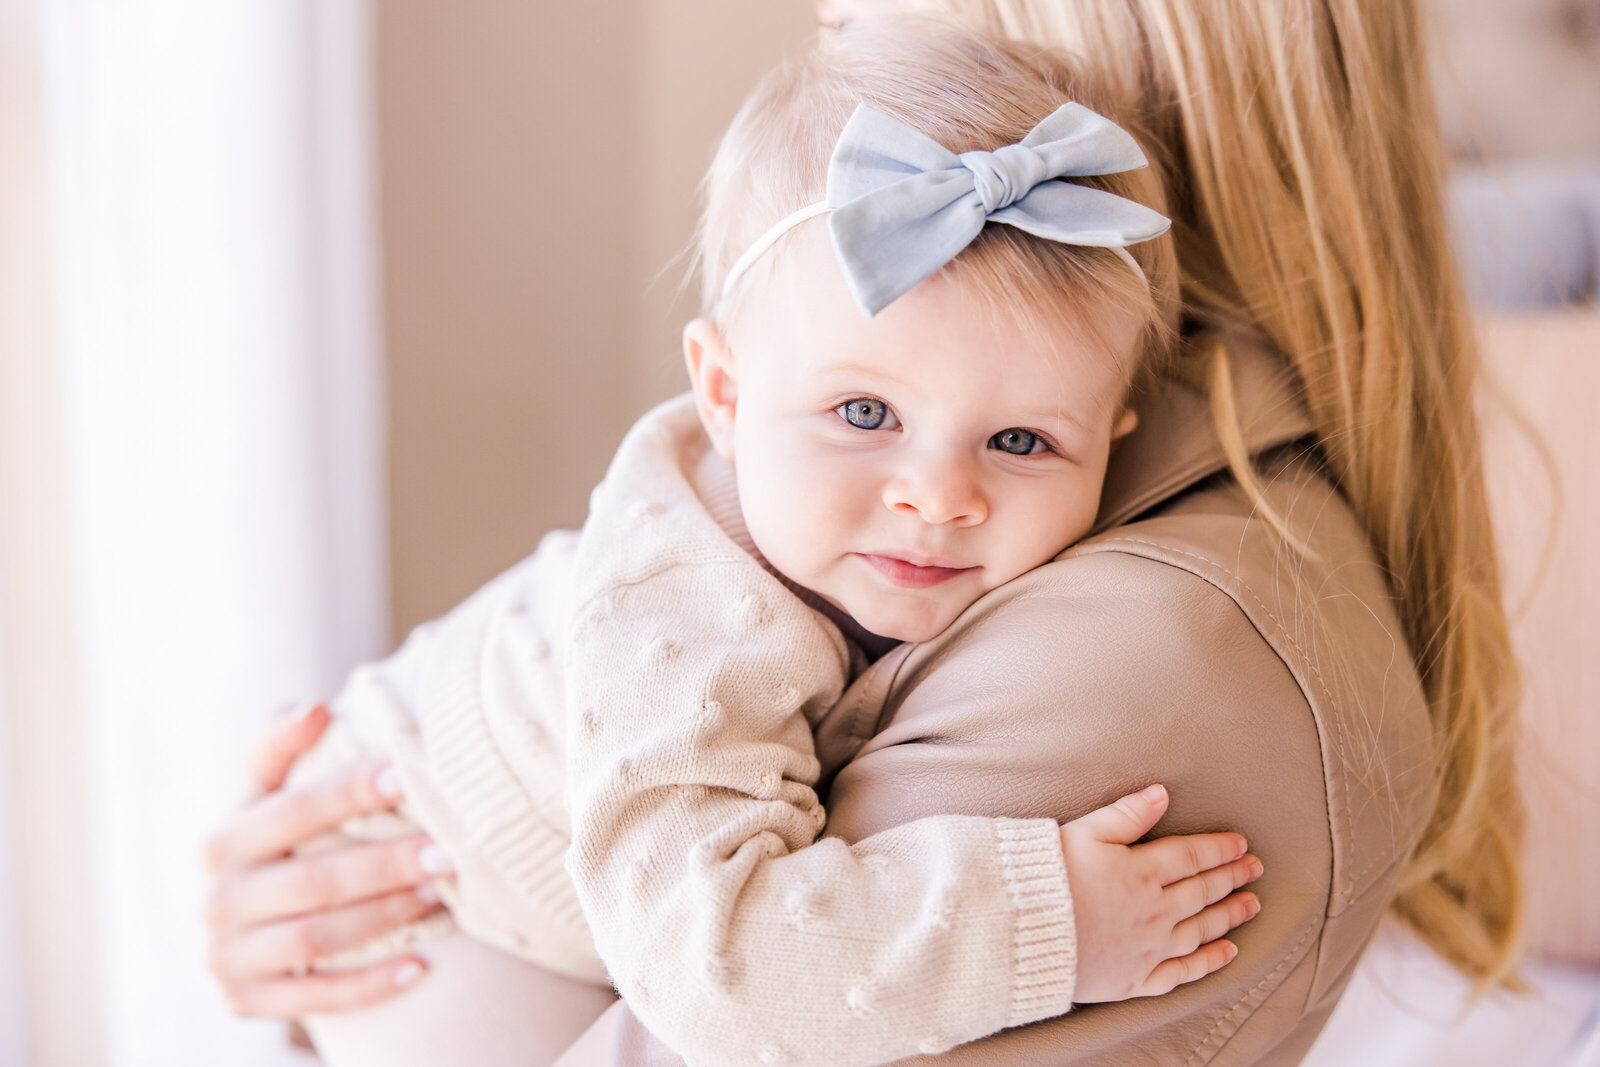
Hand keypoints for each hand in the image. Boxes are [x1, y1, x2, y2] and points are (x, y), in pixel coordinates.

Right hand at [203, 702, 448, 1016]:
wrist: (248, 926)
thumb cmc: (279, 840)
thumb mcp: (268, 791)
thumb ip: (282, 745)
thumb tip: (312, 709)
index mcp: (225, 839)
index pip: (290, 809)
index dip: (347, 791)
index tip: (405, 774)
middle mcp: (218, 898)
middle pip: (311, 879)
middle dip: (383, 863)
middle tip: (445, 849)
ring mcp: (227, 956)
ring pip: (315, 938)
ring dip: (383, 916)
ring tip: (439, 894)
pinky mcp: (246, 1001)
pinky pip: (315, 998)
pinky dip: (370, 985)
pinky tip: (421, 967)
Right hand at [1061, 784, 1262, 1002]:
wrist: (1019, 933)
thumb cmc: (1046, 877)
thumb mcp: (1085, 832)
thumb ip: (1127, 814)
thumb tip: (1162, 793)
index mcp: (1142, 871)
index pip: (1193, 856)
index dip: (1220, 848)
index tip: (1241, 844)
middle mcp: (1154, 911)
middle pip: (1203, 891)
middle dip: (1232, 878)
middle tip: (1255, 870)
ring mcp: (1149, 948)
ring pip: (1201, 930)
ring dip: (1229, 916)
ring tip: (1251, 906)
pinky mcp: (1135, 979)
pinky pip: (1182, 973)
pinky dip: (1208, 963)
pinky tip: (1226, 954)